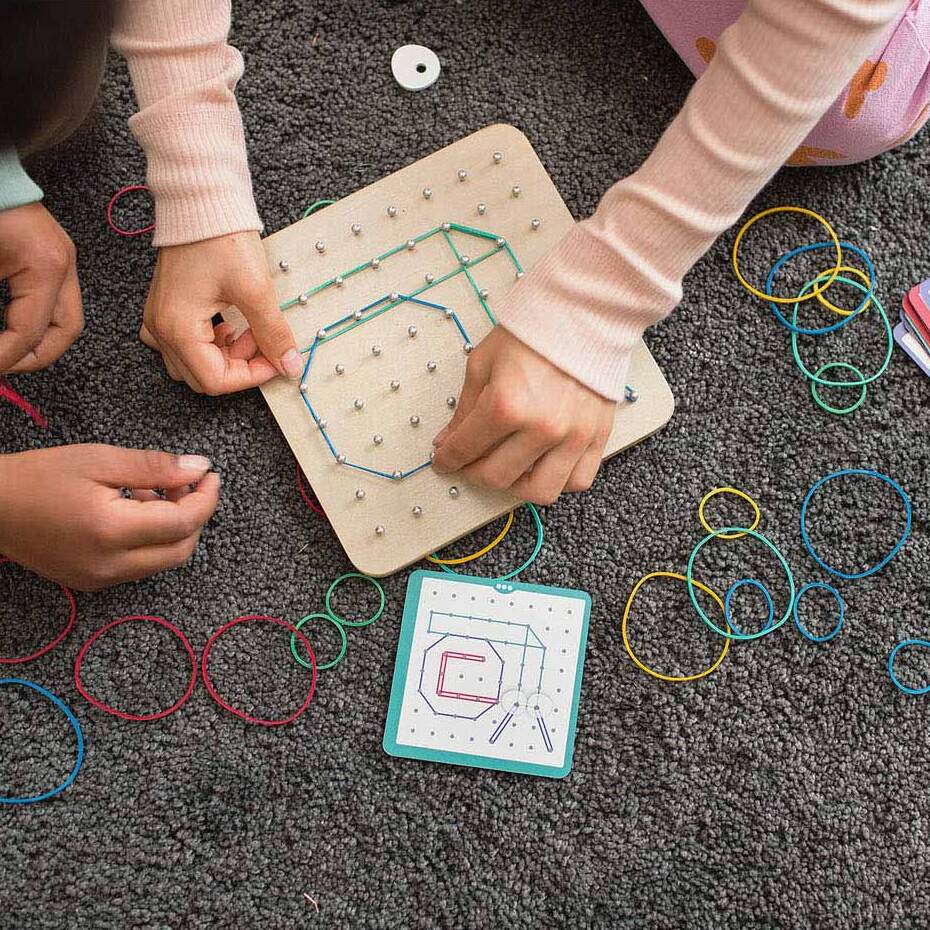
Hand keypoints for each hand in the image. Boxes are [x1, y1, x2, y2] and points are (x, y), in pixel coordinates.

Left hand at [0, 202, 82, 372]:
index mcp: (45, 266)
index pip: (31, 331)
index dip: (6, 357)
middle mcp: (64, 265)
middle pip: (65, 331)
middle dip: (33, 357)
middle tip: (3, 367)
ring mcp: (65, 259)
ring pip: (65, 319)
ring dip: (38, 340)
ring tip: (7, 351)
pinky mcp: (55, 255)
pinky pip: (56, 301)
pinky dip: (36, 320)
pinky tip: (11, 326)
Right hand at [0, 444, 219, 590]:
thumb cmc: (38, 477)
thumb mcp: (99, 460)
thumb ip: (154, 467)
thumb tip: (199, 468)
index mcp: (112, 532)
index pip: (183, 523)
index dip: (205, 499)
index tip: (210, 476)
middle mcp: (109, 565)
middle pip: (181, 549)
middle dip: (195, 516)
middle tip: (186, 483)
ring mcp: (100, 580)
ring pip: (163, 561)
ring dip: (173, 529)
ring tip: (152, 491)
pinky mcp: (92, 583)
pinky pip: (140, 566)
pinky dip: (151, 541)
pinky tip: (134, 511)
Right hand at [140, 231, 302, 394]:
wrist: (201, 199)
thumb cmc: (221, 238)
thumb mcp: (256, 290)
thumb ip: (273, 333)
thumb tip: (289, 364)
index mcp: (178, 328)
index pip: (216, 381)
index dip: (252, 376)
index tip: (276, 360)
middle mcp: (161, 328)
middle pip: (203, 377)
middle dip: (239, 366)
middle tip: (262, 341)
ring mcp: (159, 318)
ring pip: (193, 363)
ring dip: (224, 357)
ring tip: (246, 330)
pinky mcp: (166, 307)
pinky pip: (183, 343)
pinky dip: (208, 344)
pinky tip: (227, 324)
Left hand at [432, 328, 615, 504]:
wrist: (581, 312)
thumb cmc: (532, 332)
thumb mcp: (483, 364)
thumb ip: (465, 409)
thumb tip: (449, 441)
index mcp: (506, 406)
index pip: (465, 450)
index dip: (447, 460)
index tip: (443, 461)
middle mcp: (541, 427)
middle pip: (498, 478)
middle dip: (474, 474)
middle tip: (470, 464)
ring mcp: (572, 436)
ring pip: (540, 491)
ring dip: (517, 486)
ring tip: (508, 469)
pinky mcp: (597, 436)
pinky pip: (577, 480)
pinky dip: (558, 480)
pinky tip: (544, 465)